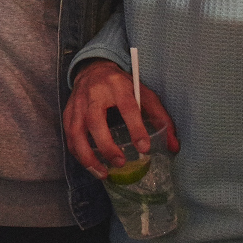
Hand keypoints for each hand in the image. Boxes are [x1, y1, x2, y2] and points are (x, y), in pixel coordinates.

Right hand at [64, 60, 178, 178]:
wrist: (93, 69)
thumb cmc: (122, 85)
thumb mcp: (144, 94)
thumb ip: (159, 118)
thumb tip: (174, 146)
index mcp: (118, 86)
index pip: (127, 106)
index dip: (135, 127)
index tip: (144, 148)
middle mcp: (94, 93)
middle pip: (95, 120)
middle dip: (106, 145)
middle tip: (120, 162)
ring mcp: (78, 103)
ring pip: (76, 131)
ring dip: (87, 156)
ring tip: (102, 173)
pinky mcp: (68, 112)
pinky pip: (69, 136)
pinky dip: (78, 153)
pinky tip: (90, 165)